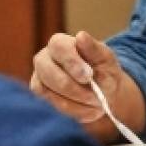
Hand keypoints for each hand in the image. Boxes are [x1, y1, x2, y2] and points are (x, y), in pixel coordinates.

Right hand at [29, 29, 144, 141]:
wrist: (103, 91)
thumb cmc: (104, 70)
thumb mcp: (106, 59)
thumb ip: (94, 49)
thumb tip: (81, 36)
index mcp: (60, 43)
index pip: (58, 46)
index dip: (72, 62)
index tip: (88, 75)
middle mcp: (44, 58)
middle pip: (48, 72)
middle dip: (73, 87)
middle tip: (96, 96)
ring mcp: (39, 77)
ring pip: (49, 92)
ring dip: (77, 100)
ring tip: (97, 101)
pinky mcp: (41, 95)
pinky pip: (53, 105)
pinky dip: (74, 109)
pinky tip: (88, 108)